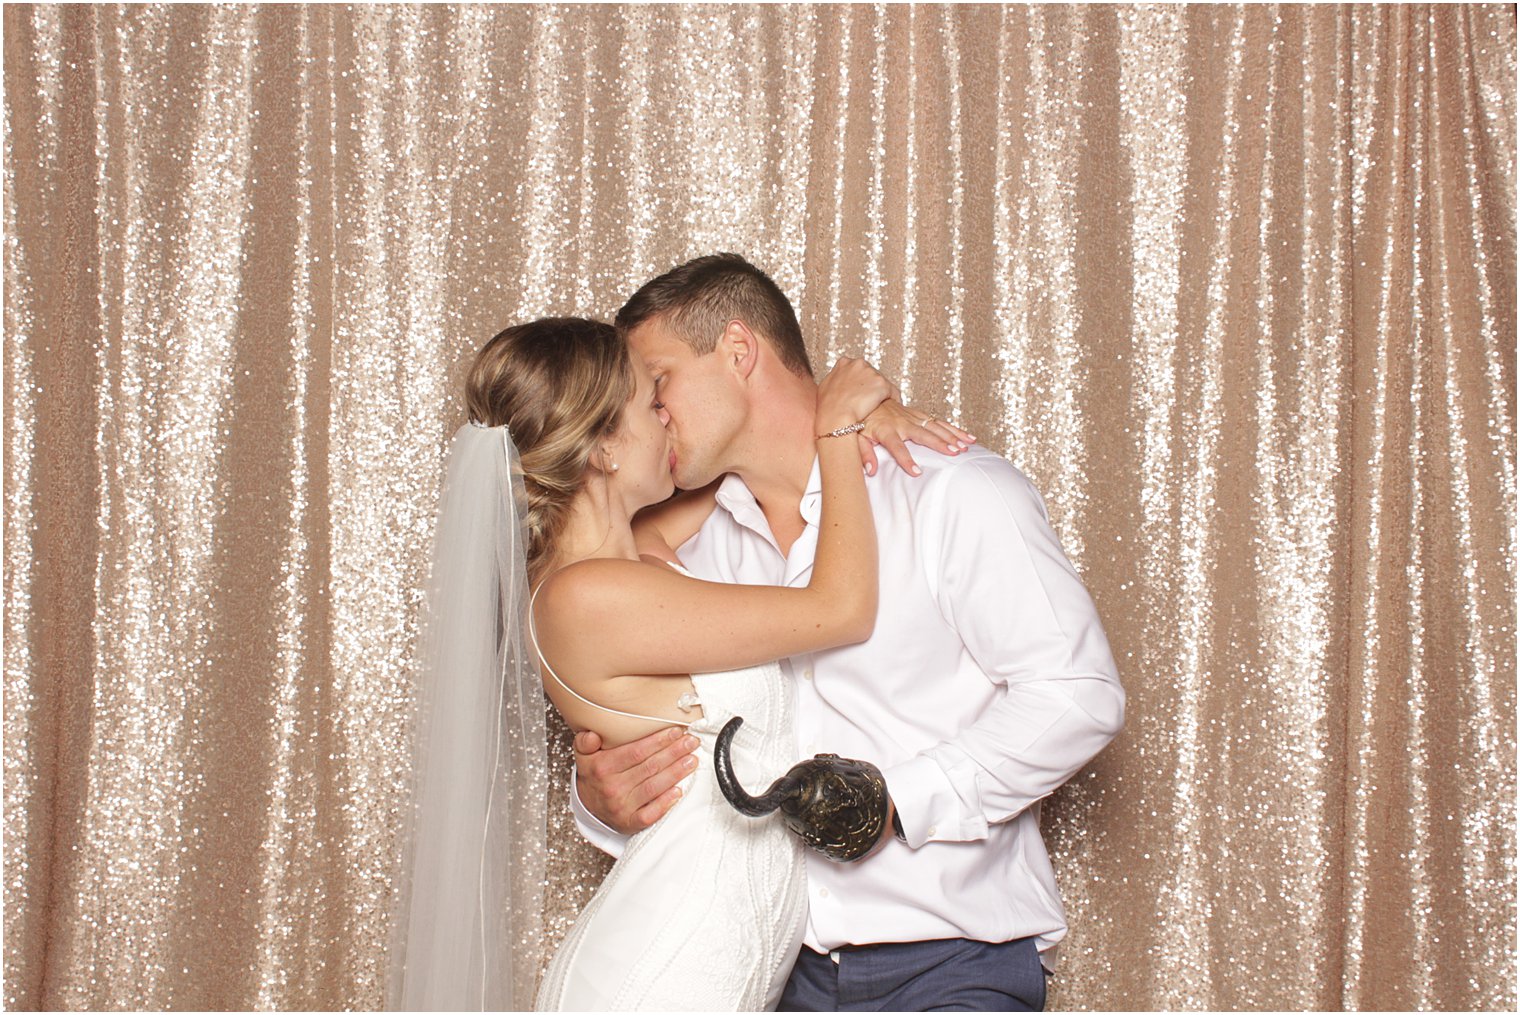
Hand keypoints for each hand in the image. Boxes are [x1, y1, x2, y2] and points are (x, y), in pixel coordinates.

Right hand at [574, 726, 699, 834]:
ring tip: (692, 760)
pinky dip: (665, 804)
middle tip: (691, 742)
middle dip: (674, 753)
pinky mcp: (629, 823)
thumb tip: (592, 735)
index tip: (676, 731)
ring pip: (653, 788)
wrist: (588, 806)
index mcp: (602, 767)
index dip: (658, 741)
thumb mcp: (584, 755)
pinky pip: (649, 815)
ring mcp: (621, 807)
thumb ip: (585, 742)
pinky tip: (679, 792)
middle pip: (649, 767)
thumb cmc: (594, 775)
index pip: (636, 752)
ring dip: (675, 773)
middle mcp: (612, 787)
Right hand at [815, 356, 893, 434]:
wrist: (835, 418)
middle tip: (867, 402)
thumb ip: (834, 379)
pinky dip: (892, 400)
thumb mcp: (825, 387)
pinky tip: (888, 409)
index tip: (859, 394)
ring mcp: (871, 372)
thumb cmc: (828, 407)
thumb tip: (838, 382)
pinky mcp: (882, 383)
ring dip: (881, 394)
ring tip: (876, 407)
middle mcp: (858, 364)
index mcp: (844, 363)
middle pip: (871, 374)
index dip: (859, 383)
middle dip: (871, 387)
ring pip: (882, 383)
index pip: (857, 370)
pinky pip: (892, 393)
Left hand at [856, 401, 976, 476]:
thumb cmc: (860, 419)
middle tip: (954, 453)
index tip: (917, 472)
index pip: (896, 447)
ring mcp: (911, 416)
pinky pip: (938, 421)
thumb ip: (863, 453)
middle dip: (939, 443)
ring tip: (966, 446)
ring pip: (935, 426)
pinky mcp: (918, 414)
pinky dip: (954, 429)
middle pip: (923, 434)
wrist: (864, 395)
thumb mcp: (854, 436)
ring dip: (952, 436)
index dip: (906, 459)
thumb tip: (870, 470)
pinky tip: (968, 437)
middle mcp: (901, 422)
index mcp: (885, 429)